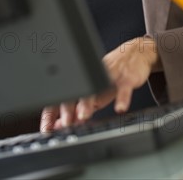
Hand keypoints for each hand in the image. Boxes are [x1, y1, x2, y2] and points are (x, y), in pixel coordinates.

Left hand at [40, 36, 158, 131]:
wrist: (135, 53)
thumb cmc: (113, 74)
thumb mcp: (97, 92)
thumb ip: (81, 107)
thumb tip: (62, 124)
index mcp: (84, 82)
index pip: (64, 97)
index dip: (53, 112)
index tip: (47, 128)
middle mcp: (94, 79)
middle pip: (77, 92)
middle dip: (68, 108)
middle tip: (64, 123)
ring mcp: (110, 77)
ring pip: (97, 89)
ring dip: (89, 102)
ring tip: (83, 116)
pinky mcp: (127, 78)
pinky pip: (124, 88)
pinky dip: (122, 98)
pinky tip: (120, 108)